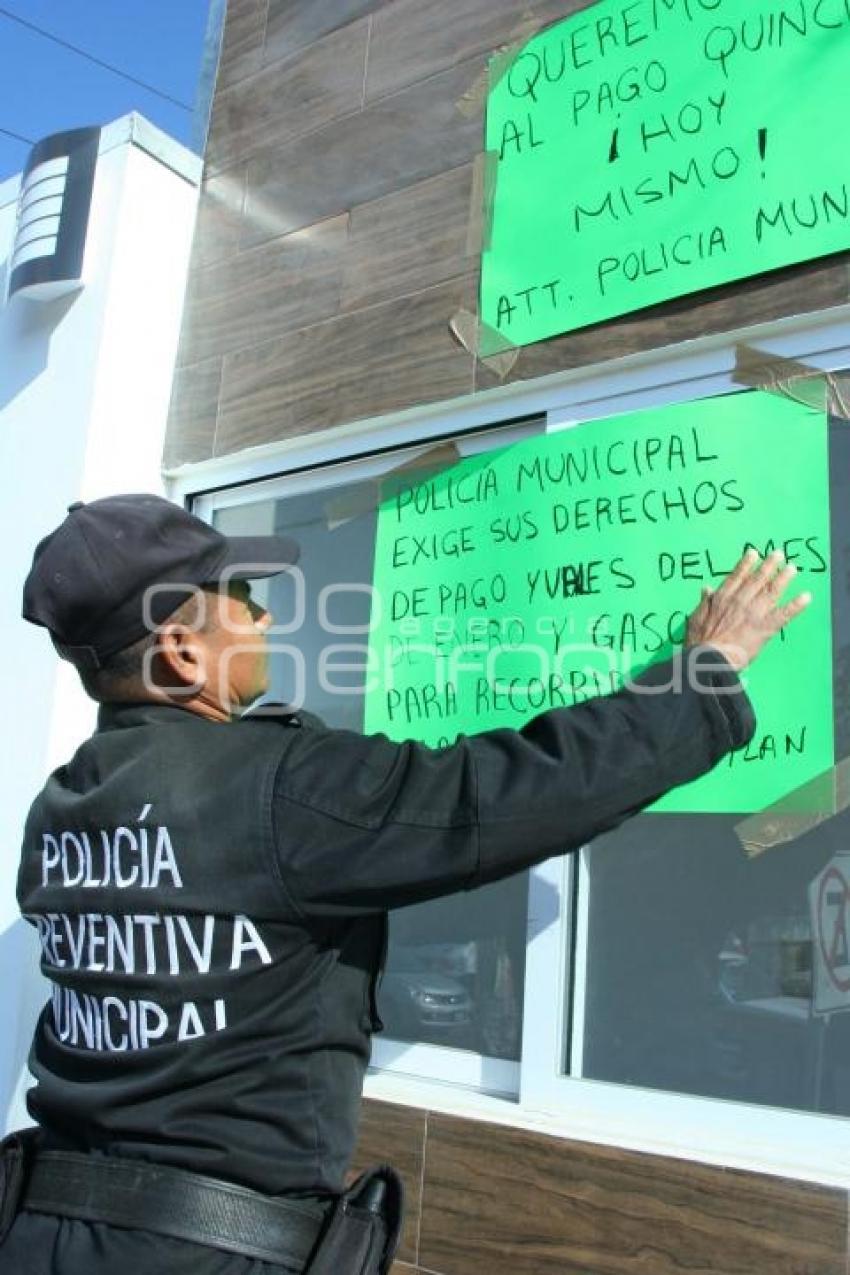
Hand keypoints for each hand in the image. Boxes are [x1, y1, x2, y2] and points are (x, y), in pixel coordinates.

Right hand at [685, 549, 811, 670]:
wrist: (709, 658)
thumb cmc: (699, 642)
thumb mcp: (695, 618)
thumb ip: (703, 602)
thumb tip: (706, 588)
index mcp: (722, 599)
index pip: (736, 577)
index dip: (746, 564)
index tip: (754, 553)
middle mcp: (740, 601)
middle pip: (757, 580)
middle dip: (769, 565)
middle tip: (778, 554)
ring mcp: (753, 613)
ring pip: (771, 591)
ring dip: (783, 578)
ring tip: (792, 569)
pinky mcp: (765, 627)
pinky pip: (784, 614)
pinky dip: (796, 606)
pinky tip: (806, 597)